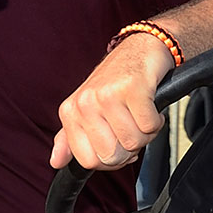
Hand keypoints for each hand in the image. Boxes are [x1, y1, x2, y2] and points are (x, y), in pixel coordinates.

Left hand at [49, 32, 169, 169]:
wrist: (140, 49)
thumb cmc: (115, 82)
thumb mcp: (86, 109)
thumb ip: (70, 138)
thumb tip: (56, 162)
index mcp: (70, 111)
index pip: (88, 161)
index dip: (109, 161)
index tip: (116, 145)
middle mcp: (85, 102)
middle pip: (111, 155)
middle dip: (129, 149)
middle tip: (131, 127)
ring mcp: (108, 94)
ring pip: (133, 142)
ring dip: (145, 133)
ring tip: (140, 115)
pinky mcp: (133, 88)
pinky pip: (150, 126)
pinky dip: (156, 121)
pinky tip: (150, 106)